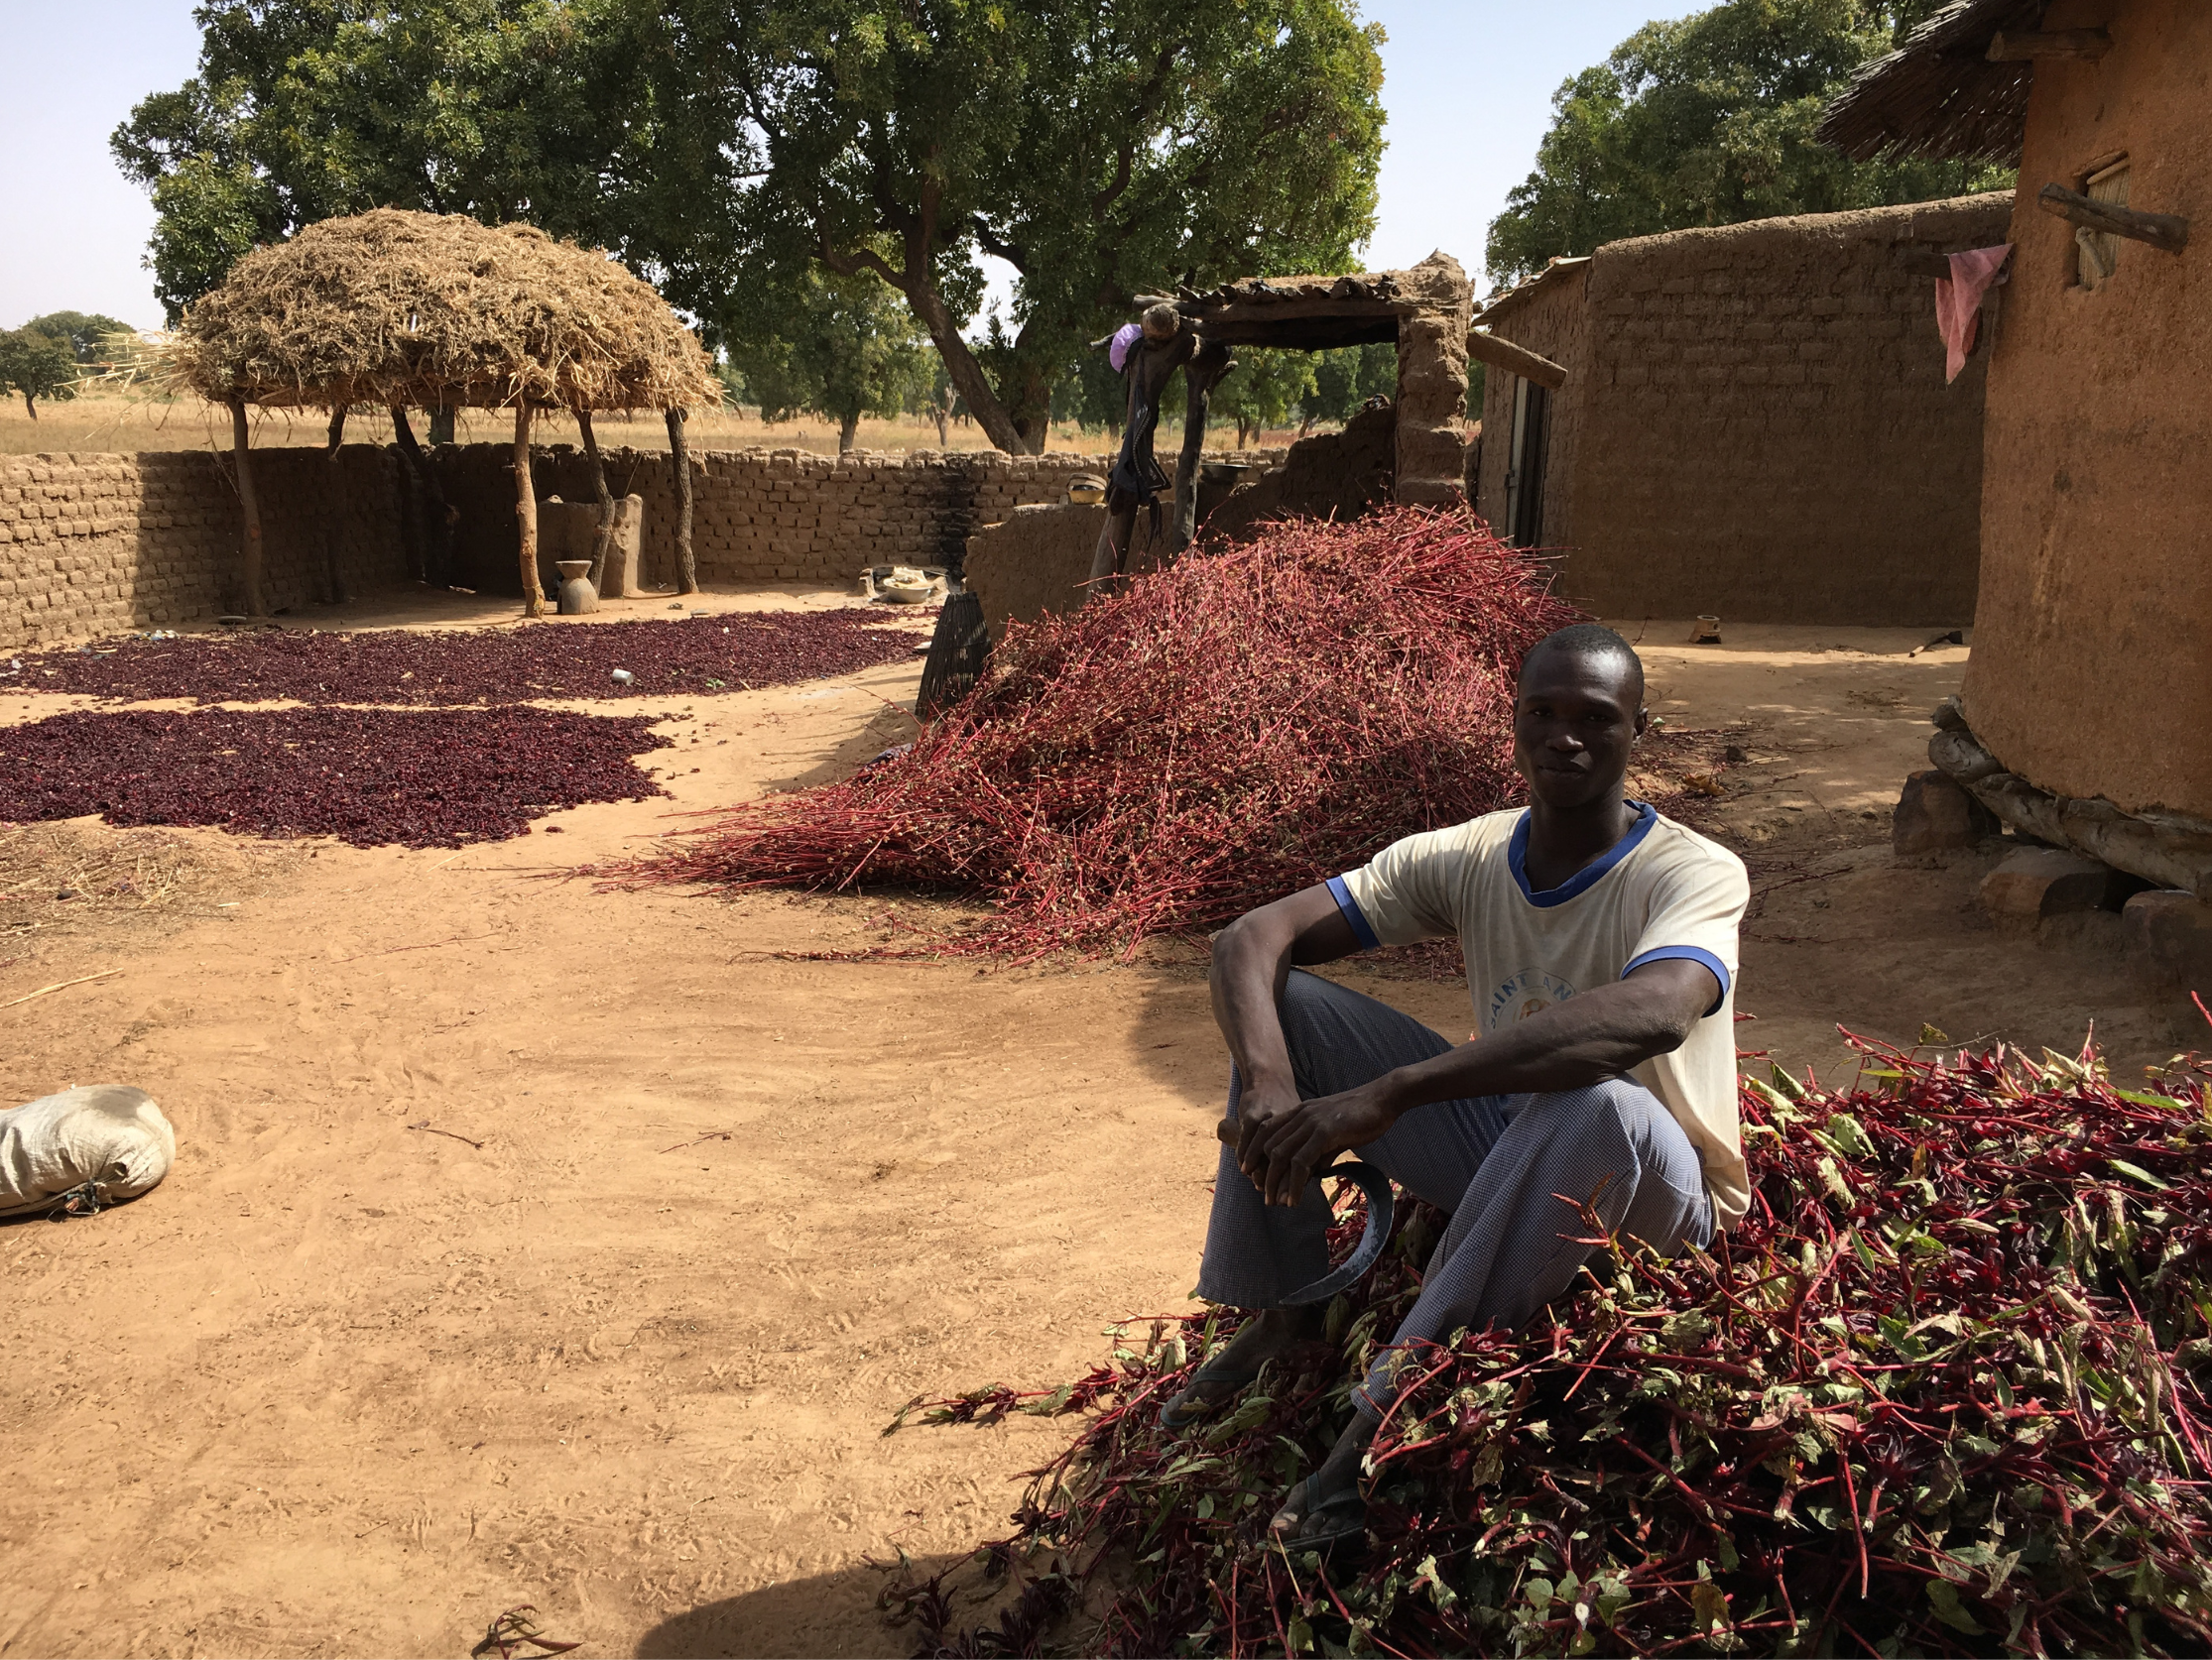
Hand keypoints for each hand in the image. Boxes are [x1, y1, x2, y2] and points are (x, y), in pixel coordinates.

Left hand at [1216, 1081, 1396, 1206]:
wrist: (1383, 1099)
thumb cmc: (1363, 1115)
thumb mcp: (1334, 1132)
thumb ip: (1320, 1150)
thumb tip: (1313, 1172)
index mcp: (1300, 1112)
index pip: (1267, 1133)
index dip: (1256, 1155)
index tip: (1255, 1175)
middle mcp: (1300, 1115)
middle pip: (1268, 1147)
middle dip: (1264, 1174)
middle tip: (1265, 1196)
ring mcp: (1311, 1123)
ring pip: (1280, 1156)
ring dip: (1275, 1182)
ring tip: (1276, 1202)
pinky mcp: (1324, 1133)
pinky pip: (1301, 1162)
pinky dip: (1294, 1183)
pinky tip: (1294, 1199)